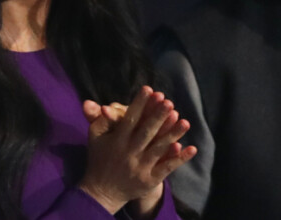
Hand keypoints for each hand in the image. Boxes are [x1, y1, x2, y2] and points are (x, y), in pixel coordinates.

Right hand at [79, 86, 196, 215]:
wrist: (101, 193)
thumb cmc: (100, 157)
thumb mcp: (95, 136)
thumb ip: (96, 117)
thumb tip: (88, 102)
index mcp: (117, 140)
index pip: (130, 119)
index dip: (139, 103)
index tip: (149, 89)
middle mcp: (129, 154)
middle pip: (146, 133)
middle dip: (158, 117)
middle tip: (169, 102)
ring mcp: (140, 168)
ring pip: (159, 150)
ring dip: (172, 135)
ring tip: (185, 121)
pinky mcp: (149, 180)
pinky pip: (166, 168)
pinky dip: (179, 158)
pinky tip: (192, 148)